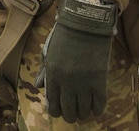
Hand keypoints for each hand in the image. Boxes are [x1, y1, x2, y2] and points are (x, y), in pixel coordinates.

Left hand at [41, 0, 117, 122]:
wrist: (85, 23)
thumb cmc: (65, 36)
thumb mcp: (50, 52)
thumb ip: (45, 71)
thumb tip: (39, 86)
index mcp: (52, 75)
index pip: (52, 103)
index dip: (56, 111)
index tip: (59, 111)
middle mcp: (66, 82)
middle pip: (68, 111)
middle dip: (70, 115)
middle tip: (73, 114)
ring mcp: (83, 83)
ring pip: (84, 110)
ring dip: (83, 114)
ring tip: (84, 111)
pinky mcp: (99, 81)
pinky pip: (99, 104)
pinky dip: (97, 109)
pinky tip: (95, 108)